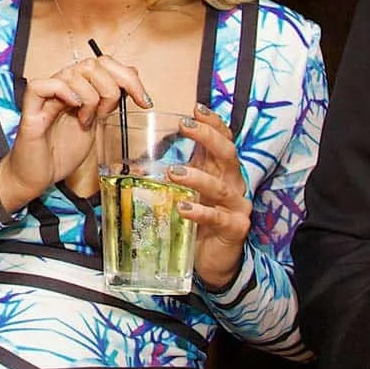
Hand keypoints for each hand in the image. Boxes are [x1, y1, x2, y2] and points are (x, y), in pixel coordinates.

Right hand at [0, 54, 150, 209]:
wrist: (38, 177)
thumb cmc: (61, 153)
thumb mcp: (96, 124)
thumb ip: (108, 101)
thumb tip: (132, 75)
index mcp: (78, 87)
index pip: (105, 63)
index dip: (127, 77)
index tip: (144, 100)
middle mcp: (63, 86)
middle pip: (92, 64)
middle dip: (111, 88)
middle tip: (107, 114)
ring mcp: (46, 96)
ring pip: (73, 73)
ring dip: (89, 97)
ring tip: (86, 121)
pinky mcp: (31, 110)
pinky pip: (43, 85)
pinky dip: (63, 92)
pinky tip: (73, 108)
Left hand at [168, 104, 253, 290]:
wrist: (214, 261)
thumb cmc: (198, 221)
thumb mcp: (186, 193)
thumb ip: (170, 177)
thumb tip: (133, 167)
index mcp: (221, 170)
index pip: (223, 139)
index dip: (212, 122)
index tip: (196, 108)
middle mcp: (233, 183)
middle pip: (227, 153)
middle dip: (207, 137)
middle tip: (184, 126)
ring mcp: (236, 206)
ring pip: (220, 185)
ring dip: (196, 176)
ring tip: (173, 172)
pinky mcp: (234, 229)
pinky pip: (217, 218)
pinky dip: (200, 212)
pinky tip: (183, 209)